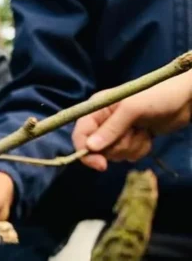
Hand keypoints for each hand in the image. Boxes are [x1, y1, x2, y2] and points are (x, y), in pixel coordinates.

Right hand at [73, 71, 191, 170]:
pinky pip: (127, 155)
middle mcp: (103, 121)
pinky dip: (139, 148)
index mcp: (97, 108)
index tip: (101, 164)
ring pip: (113, 154)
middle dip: (117, 146)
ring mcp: (117, 131)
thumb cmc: (158, 95)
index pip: (80, 134)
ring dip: (131, 147)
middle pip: (97, 149)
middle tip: (132, 133)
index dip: (85, 151)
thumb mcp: (132, 109)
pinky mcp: (131, 139)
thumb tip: (90, 148)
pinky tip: (148, 135)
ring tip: (143, 131)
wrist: (186, 99)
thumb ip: (111, 128)